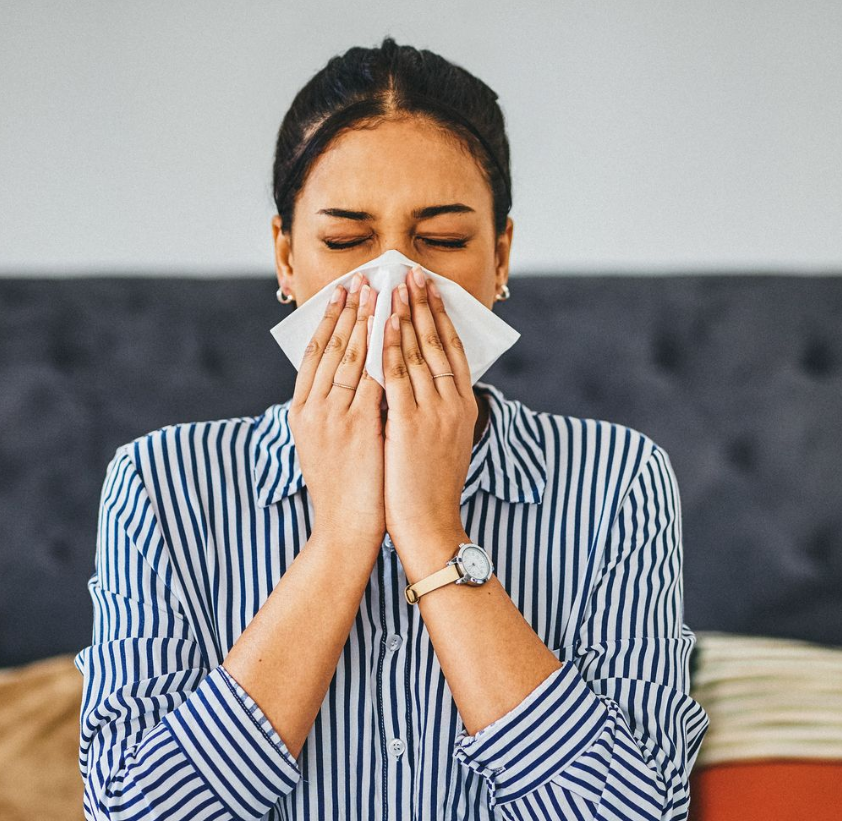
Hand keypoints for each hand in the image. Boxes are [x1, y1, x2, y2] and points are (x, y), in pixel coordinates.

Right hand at [290, 276, 384, 543]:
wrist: (344, 529)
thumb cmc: (343, 490)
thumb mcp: (325, 444)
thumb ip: (333, 410)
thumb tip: (350, 379)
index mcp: (301, 411)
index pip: (315, 352)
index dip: (330, 319)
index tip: (343, 291)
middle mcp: (313, 409)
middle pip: (332, 346)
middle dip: (349, 309)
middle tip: (363, 277)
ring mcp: (333, 417)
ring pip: (350, 356)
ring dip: (366, 320)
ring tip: (380, 290)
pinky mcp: (357, 428)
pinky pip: (371, 379)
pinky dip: (381, 351)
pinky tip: (393, 329)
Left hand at [381, 265, 475, 550]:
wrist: (430, 526)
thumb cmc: (430, 490)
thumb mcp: (442, 444)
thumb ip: (435, 412)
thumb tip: (420, 385)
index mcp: (463, 407)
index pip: (452, 350)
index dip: (440, 316)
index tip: (428, 289)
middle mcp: (453, 404)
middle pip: (437, 342)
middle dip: (423, 305)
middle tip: (410, 273)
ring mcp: (434, 413)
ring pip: (417, 353)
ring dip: (403, 316)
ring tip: (392, 286)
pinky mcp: (410, 425)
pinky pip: (396, 376)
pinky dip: (387, 347)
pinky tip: (378, 325)